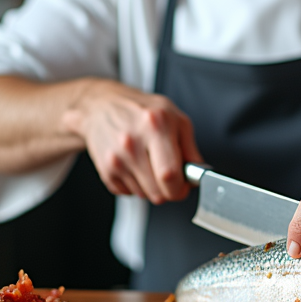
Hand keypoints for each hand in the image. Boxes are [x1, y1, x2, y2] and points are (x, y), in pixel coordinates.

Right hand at [62, 79, 201, 203]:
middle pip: (157, 192)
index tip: (184, 186)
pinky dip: (135, 185)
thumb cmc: (142, 110)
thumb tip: (198, 173)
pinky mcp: (105, 169)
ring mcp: (116, 158)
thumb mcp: (175, 118)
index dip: (181, 188)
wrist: (102, 106)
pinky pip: (128, 193)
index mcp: (156, 126)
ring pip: (144, 195)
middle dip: (169, 190)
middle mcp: (132, 143)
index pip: (170, 175)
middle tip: (170, 175)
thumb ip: (190, 148)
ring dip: (152, 187)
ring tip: (150, 163)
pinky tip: (135, 165)